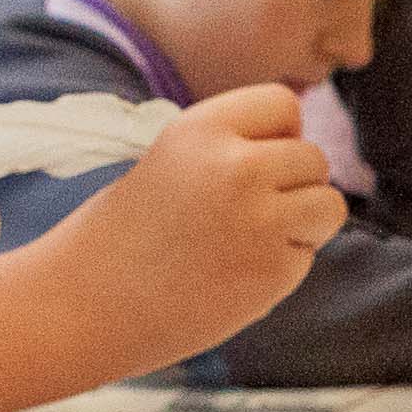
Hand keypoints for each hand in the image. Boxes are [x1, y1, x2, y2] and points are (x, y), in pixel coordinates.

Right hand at [31, 85, 344, 362]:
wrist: (82, 306)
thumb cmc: (121, 236)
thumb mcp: (171, 160)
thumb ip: (231, 150)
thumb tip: (300, 145)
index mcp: (202, 128)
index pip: (284, 104)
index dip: (278, 134)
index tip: (254, 161)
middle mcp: (237, 166)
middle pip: (312, 158)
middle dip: (292, 185)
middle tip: (246, 215)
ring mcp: (259, 221)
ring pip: (328, 205)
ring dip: (304, 223)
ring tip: (251, 241)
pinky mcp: (272, 273)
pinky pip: (308, 255)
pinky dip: (282, 267)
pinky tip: (232, 277)